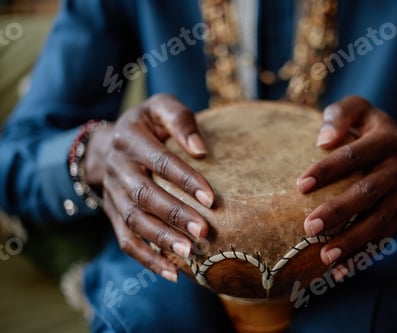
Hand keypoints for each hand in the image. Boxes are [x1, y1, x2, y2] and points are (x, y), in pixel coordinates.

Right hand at [85, 94, 213, 281]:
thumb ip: (180, 119)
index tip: (210, 198)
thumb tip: (201, 149)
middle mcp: (117, 168)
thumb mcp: (160, 107)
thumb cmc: (147, 124)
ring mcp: (112, 194)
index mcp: (130, 139)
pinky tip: (172, 273)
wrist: (109, 143)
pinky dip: (147, 259)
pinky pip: (125, 240)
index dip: (184, 179)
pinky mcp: (113, 214)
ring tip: (190, 253)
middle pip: (144, 195)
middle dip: (174, 215)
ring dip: (161, 240)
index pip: (159, 161)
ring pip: (133, 221)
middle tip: (203, 232)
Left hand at [296, 96, 396, 278]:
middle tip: (309, 227)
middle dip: (340, 212)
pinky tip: (339, 271)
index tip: (300, 186)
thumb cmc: (365, 126)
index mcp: (387, 140)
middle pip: (369, 193)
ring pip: (380, 221)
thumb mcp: (356, 108)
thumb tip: (322, 141)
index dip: (328, 170)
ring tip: (325, 256)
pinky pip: (384, 237)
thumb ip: (339, 116)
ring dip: (353, 241)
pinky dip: (363, 255)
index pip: (356, 155)